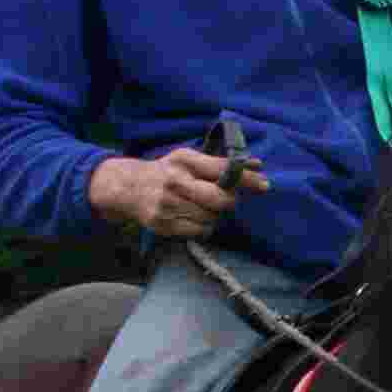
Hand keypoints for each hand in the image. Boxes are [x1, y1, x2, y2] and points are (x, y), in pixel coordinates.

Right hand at [91, 144, 269, 238]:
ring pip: (211, 218)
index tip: (264, 184)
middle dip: (230, 201)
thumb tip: (257, 164)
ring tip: (205, 207)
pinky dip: (204, 226)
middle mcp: (175, 183)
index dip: (246, 179)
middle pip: (220, 199)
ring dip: (216, 215)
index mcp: (183, 162)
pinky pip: (199, 231)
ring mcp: (168, 206)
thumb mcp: (188, 159)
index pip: (222, 170)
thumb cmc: (165, 172)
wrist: (126, 187)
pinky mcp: (163, 225)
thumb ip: (220, 163)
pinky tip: (196, 218)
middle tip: (228, 199)